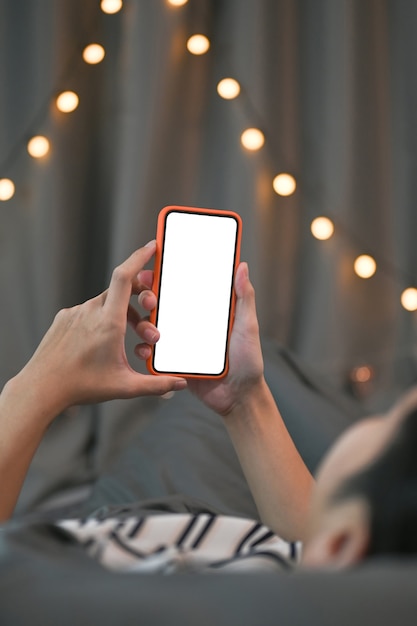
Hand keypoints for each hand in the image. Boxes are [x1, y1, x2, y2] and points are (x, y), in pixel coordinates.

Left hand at [17, 242, 186, 413]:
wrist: (42, 388)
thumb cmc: (81, 386)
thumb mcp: (124, 386)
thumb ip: (156, 384)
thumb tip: (179, 384)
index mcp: (109, 322)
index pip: (124, 276)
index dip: (139, 258)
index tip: (151, 247)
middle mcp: (91, 311)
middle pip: (122, 291)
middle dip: (139, 301)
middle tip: (148, 326)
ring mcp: (75, 312)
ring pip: (106, 302)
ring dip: (120, 314)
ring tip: (126, 339)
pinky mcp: (64, 318)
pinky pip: (88, 310)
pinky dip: (101, 319)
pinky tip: (100, 342)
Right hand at [136, 261, 263, 416]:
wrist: (240, 396)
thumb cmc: (248, 361)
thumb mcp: (247, 326)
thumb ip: (244, 297)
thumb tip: (242, 266)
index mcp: (205, 312)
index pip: (181, 288)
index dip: (164, 277)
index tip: (153, 268)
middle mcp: (188, 325)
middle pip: (160, 305)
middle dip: (147, 297)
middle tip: (149, 299)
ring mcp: (178, 343)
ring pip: (151, 327)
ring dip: (144, 324)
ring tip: (151, 330)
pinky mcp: (171, 362)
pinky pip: (152, 353)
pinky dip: (145, 350)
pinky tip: (147, 350)